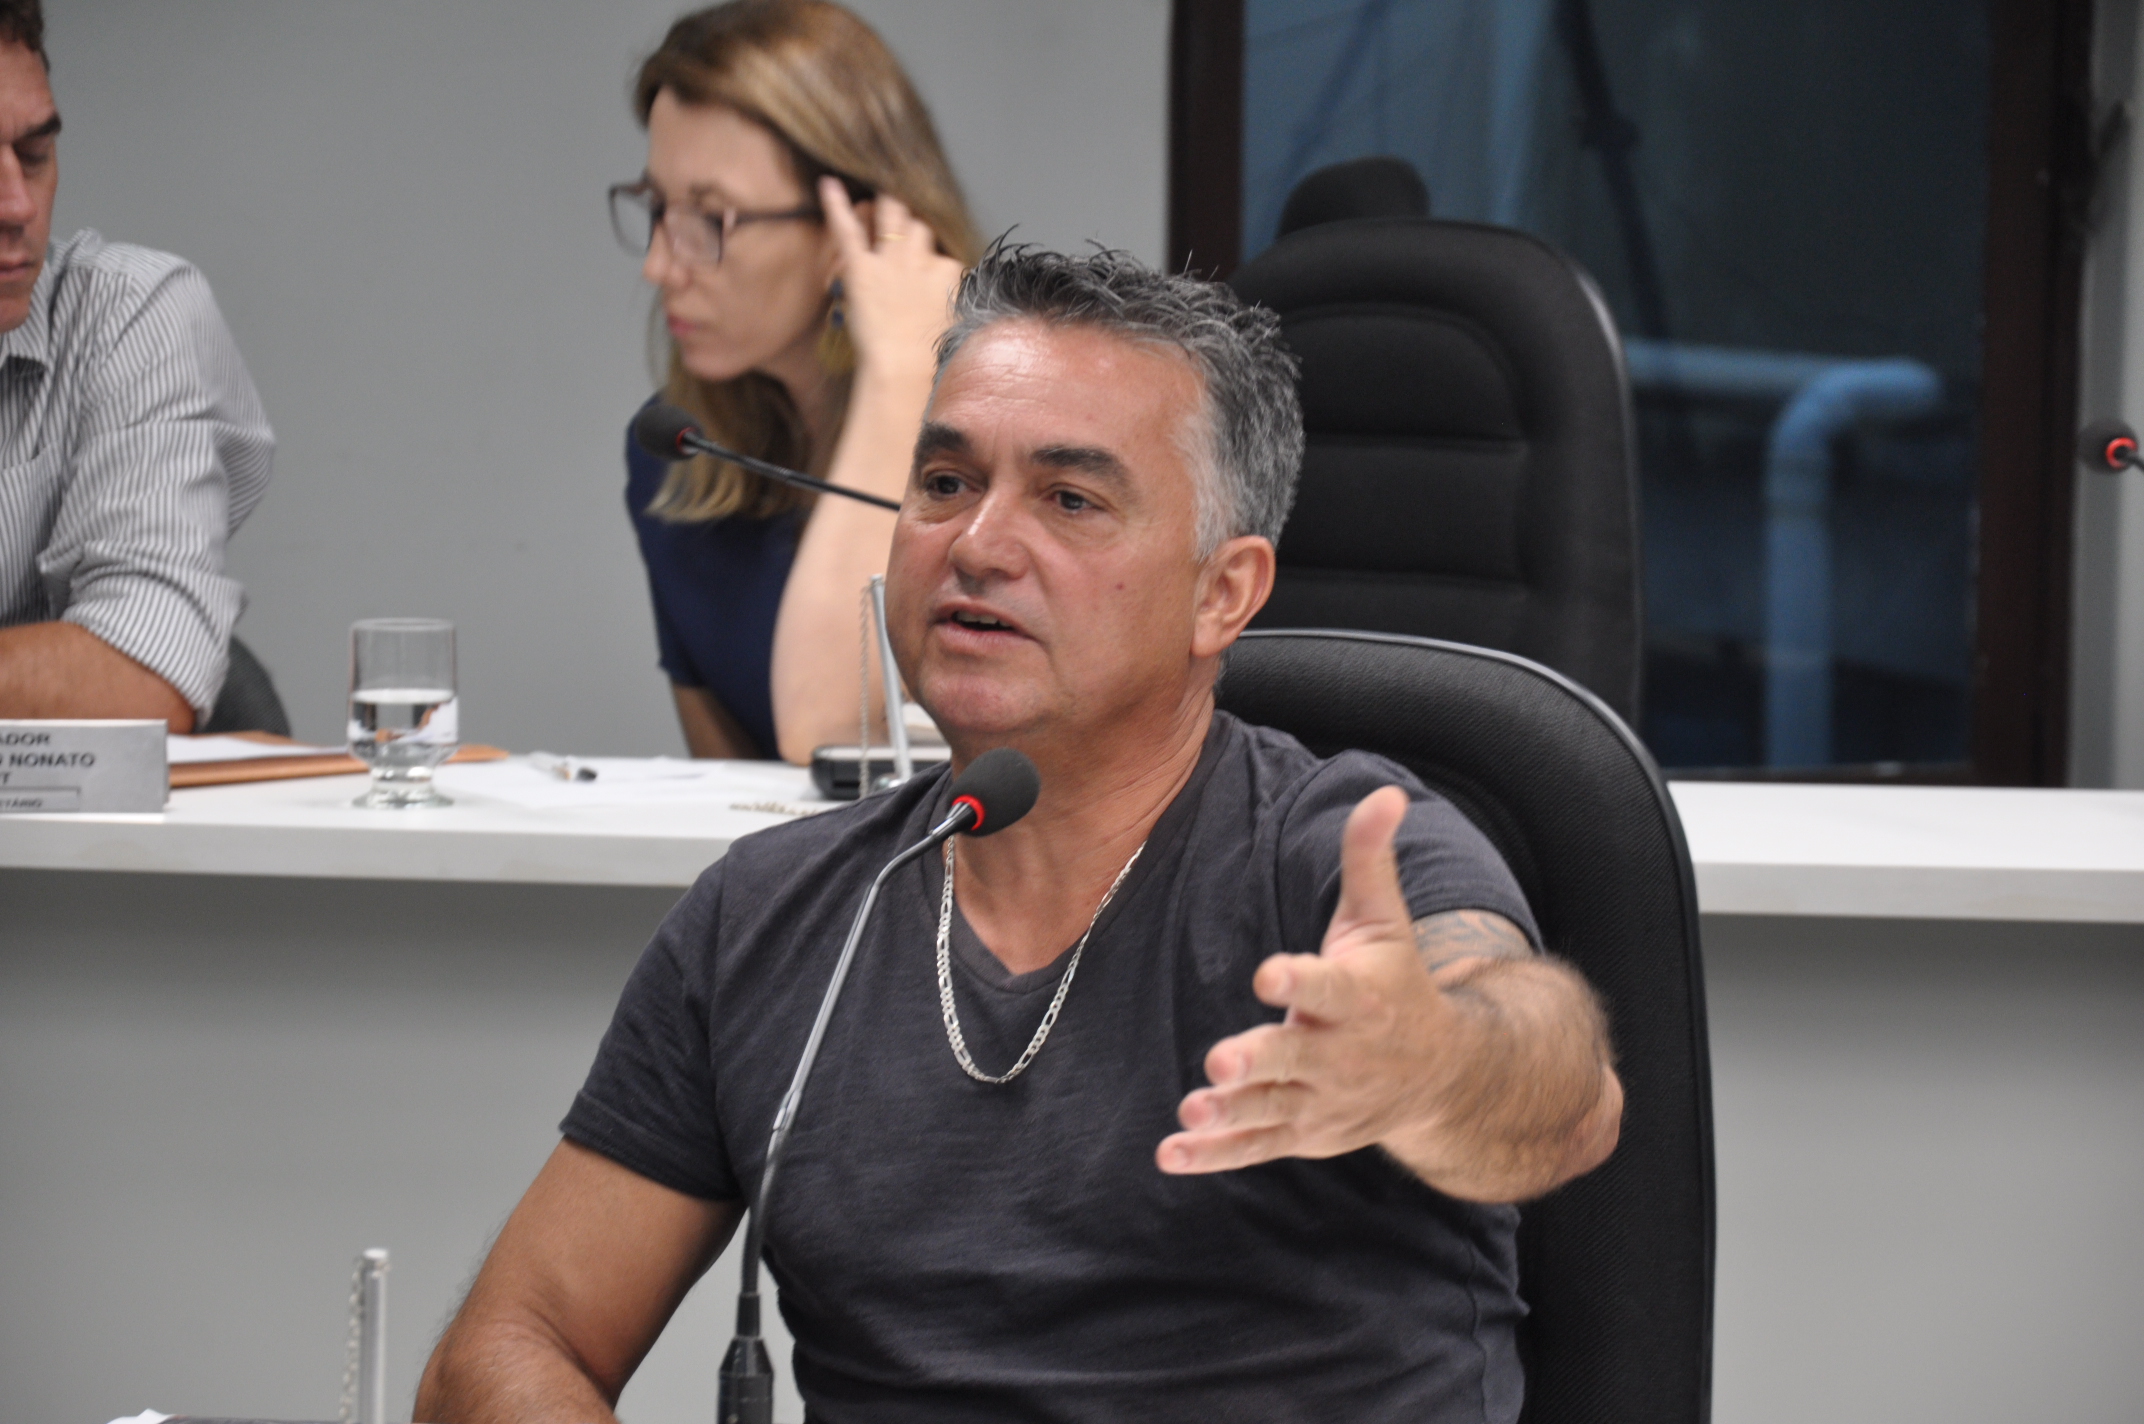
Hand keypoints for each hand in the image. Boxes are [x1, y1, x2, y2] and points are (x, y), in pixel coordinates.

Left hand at [821, 176, 962, 384]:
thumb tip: (947, 301)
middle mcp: (921, 259)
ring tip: (880, 185)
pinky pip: (847, 230)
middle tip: (904, 215)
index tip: (924, 271)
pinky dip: (836, 205)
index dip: (931, 260)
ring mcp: (890, 260)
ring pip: (892, 216)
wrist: (904, 369)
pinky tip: (827, 184)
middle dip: (912, 221)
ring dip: (887, 201)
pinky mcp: (861, 268)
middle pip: (919, 226)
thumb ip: (951, 303)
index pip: (942, 253)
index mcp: (948, 273)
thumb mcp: (954, 326)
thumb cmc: (930, 359)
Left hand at [1158, 786, 1460, 1174]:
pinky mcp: (1302, 1133)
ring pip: (1273, 1110)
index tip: (1268, 973)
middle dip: (1260, 1060)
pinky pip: (1255, 1148)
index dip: (1300, 981)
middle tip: (1220, 1060)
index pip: (1329, 988)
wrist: (1442, 1076)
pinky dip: (1214, 1156)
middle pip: (1298, 1058)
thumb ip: (1370, 859)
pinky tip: (1170, 1153)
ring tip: (1192, 1112)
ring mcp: (1322, 1101)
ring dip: (1232, 1114)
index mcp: (1361, 998)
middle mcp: (1342, 1054)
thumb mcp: (1385, 920)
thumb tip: (1384, 792)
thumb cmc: (1398, 982)